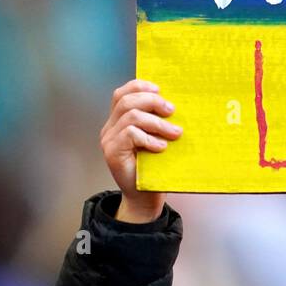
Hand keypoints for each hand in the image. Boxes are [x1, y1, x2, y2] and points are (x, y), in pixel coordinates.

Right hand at [99, 79, 180, 222]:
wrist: (144, 199)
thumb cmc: (155, 168)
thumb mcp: (158, 140)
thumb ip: (158, 123)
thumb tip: (177, 105)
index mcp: (118, 121)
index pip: (122, 94)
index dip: (140, 86)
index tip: (160, 89)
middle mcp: (110, 128)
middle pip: (126, 101)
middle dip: (152, 101)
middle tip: (172, 111)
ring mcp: (109, 140)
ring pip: (130, 116)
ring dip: (157, 122)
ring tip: (174, 133)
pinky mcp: (112, 153)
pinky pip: (130, 134)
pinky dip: (149, 138)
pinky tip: (161, 147)